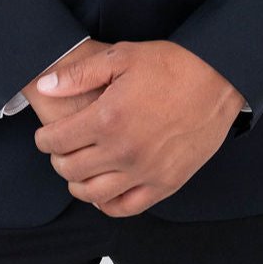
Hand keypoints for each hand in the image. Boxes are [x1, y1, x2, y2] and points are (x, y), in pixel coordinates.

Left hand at [31, 41, 245, 216]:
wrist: (218, 79)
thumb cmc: (170, 64)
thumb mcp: (121, 57)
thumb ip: (78, 74)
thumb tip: (45, 86)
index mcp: (107, 118)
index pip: (58, 141)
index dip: (44, 139)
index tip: (46, 135)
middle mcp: (123, 151)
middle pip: (71, 169)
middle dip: (58, 159)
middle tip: (60, 149)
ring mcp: (144, 171)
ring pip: (93, 194)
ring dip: (78, 183)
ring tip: (79, 168)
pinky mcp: (165, 183)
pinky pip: (126, 207)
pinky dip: (107, 204)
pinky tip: (103, 191)